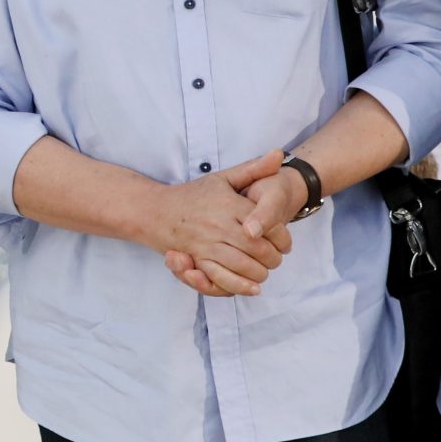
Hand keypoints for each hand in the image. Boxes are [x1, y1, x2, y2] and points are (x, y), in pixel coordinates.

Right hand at [150, 150, 293, 297]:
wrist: (154, 210)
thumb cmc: (192, 194)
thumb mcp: (222, 178)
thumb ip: (253, 169)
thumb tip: (279, 155)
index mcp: (229, 204)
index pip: (267, 225)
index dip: (282, 238)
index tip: (285, 243)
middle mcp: (219, 225)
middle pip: (259, 249)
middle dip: (274, 258)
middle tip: (277, 258)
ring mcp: (206, 244)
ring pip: (243, 265)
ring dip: (260, 272)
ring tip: (265, 270)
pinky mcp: (196, 260)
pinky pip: (222, 277)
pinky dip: (241, 285)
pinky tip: (253, 287)